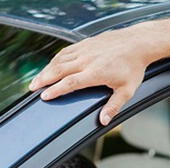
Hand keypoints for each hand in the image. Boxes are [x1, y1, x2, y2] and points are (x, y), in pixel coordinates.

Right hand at [29, 24, 156, 124]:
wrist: (137, 43)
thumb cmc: (133, 67)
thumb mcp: (127, 91)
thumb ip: (113, 106)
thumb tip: (103, 121)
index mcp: (96, 73)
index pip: (70, 83)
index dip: (56, 90)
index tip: (45, 96)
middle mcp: (87, 60)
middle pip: (59, 70)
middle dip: (44, 79)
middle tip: (32, 88)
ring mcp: (85, 50)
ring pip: (60, 59)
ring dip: (46, 69)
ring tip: (37, 79)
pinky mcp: (85, 43)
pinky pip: (66, 51)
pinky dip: (55, 59)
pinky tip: (51, 66)